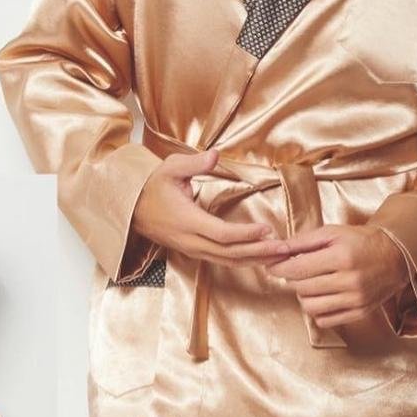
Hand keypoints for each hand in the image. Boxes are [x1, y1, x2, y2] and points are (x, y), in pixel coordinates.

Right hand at [130, 151, 292, 265]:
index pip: (221, 234)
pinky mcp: (195, 252)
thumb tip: (215, 155)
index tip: (267, 229)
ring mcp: (192, 249)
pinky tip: (262, 258)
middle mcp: (191, 241)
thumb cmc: (152, 186)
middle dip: (260, 252)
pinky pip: (223, 261)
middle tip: (286, 249)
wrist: (130, 208)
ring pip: (228, 261)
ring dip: (256, 260)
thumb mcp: (170, 168)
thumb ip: (194, 163)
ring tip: (281, 256)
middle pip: (230, 253)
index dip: (245, 234)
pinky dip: (244, 260)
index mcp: (186, 221)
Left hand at [266, 223, 411, 328]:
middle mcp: (349, 280)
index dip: (279, 268)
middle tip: (297, 271)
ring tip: (310, 284)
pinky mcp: (359, 312)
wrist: (395, 256)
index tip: (273, 266)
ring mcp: (355, 299)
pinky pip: (325, 320)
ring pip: (310, 307)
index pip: (297, 269)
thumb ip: (303, 241)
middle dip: (293, 280)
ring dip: (304, 296)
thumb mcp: (332, 233)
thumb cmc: (360, 241)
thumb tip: (277, 249)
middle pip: (302, 288)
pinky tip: (322, 297)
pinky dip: (317, 310)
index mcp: (341, 257)